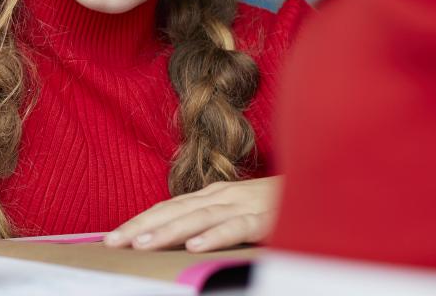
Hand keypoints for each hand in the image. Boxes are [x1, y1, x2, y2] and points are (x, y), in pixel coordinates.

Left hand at [103, 176, 281, 252]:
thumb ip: (213, 222)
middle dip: (140, 226)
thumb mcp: (240, 212)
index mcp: (214, 195)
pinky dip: (215, 236)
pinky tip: (194, 246)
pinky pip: (238, 227)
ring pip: (199, 217)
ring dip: (167, 231)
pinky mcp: (268, 218)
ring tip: (141, 245)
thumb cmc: (281, 206)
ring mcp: (245, 204)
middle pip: (174, 210)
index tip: (111, 237)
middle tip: (112, 242)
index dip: (139, 221)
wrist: (324, 187)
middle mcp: (224, 195)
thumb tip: (182, 241)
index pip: (167, 207)